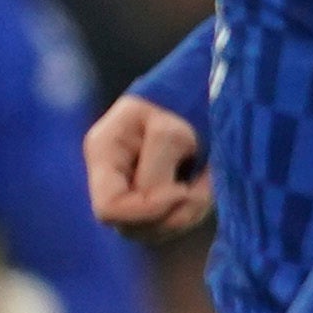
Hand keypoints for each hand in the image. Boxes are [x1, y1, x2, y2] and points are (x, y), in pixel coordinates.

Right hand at [85, 92, 213, 243]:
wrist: (208, 81)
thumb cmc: (186, 98)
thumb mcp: (171, 132)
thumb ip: (156, 172)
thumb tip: (161, 204)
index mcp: (104, 153)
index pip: (108, 208)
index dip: (145, 210)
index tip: (182, 191)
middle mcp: (111, 175)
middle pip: (129, 226)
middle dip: (170, 215)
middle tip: (201, 188)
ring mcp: (130, 187)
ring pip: (151, 230)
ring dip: (185, 214)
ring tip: (208, 182)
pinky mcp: (154, 195)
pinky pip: (169, 223)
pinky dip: (192, 211)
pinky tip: (206, 184)